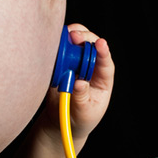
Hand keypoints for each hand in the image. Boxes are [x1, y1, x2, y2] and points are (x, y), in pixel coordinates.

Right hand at [42, 24, 113, 143]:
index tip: (101, 44)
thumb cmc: (78, 118)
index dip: (103, 52)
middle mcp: (90, 67)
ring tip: (62, 40)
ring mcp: (75, 63)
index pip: (105, 63)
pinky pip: (58, 49)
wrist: (61, 121)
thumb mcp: (83, 113)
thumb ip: (82, 98)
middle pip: (91, 44)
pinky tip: (51, 46)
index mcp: (102, 79)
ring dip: (69, 37)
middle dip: (84, 37)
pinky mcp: (60, 63)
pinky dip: (55, 44)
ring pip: (75, 42)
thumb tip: (79, 83)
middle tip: (74, 36)